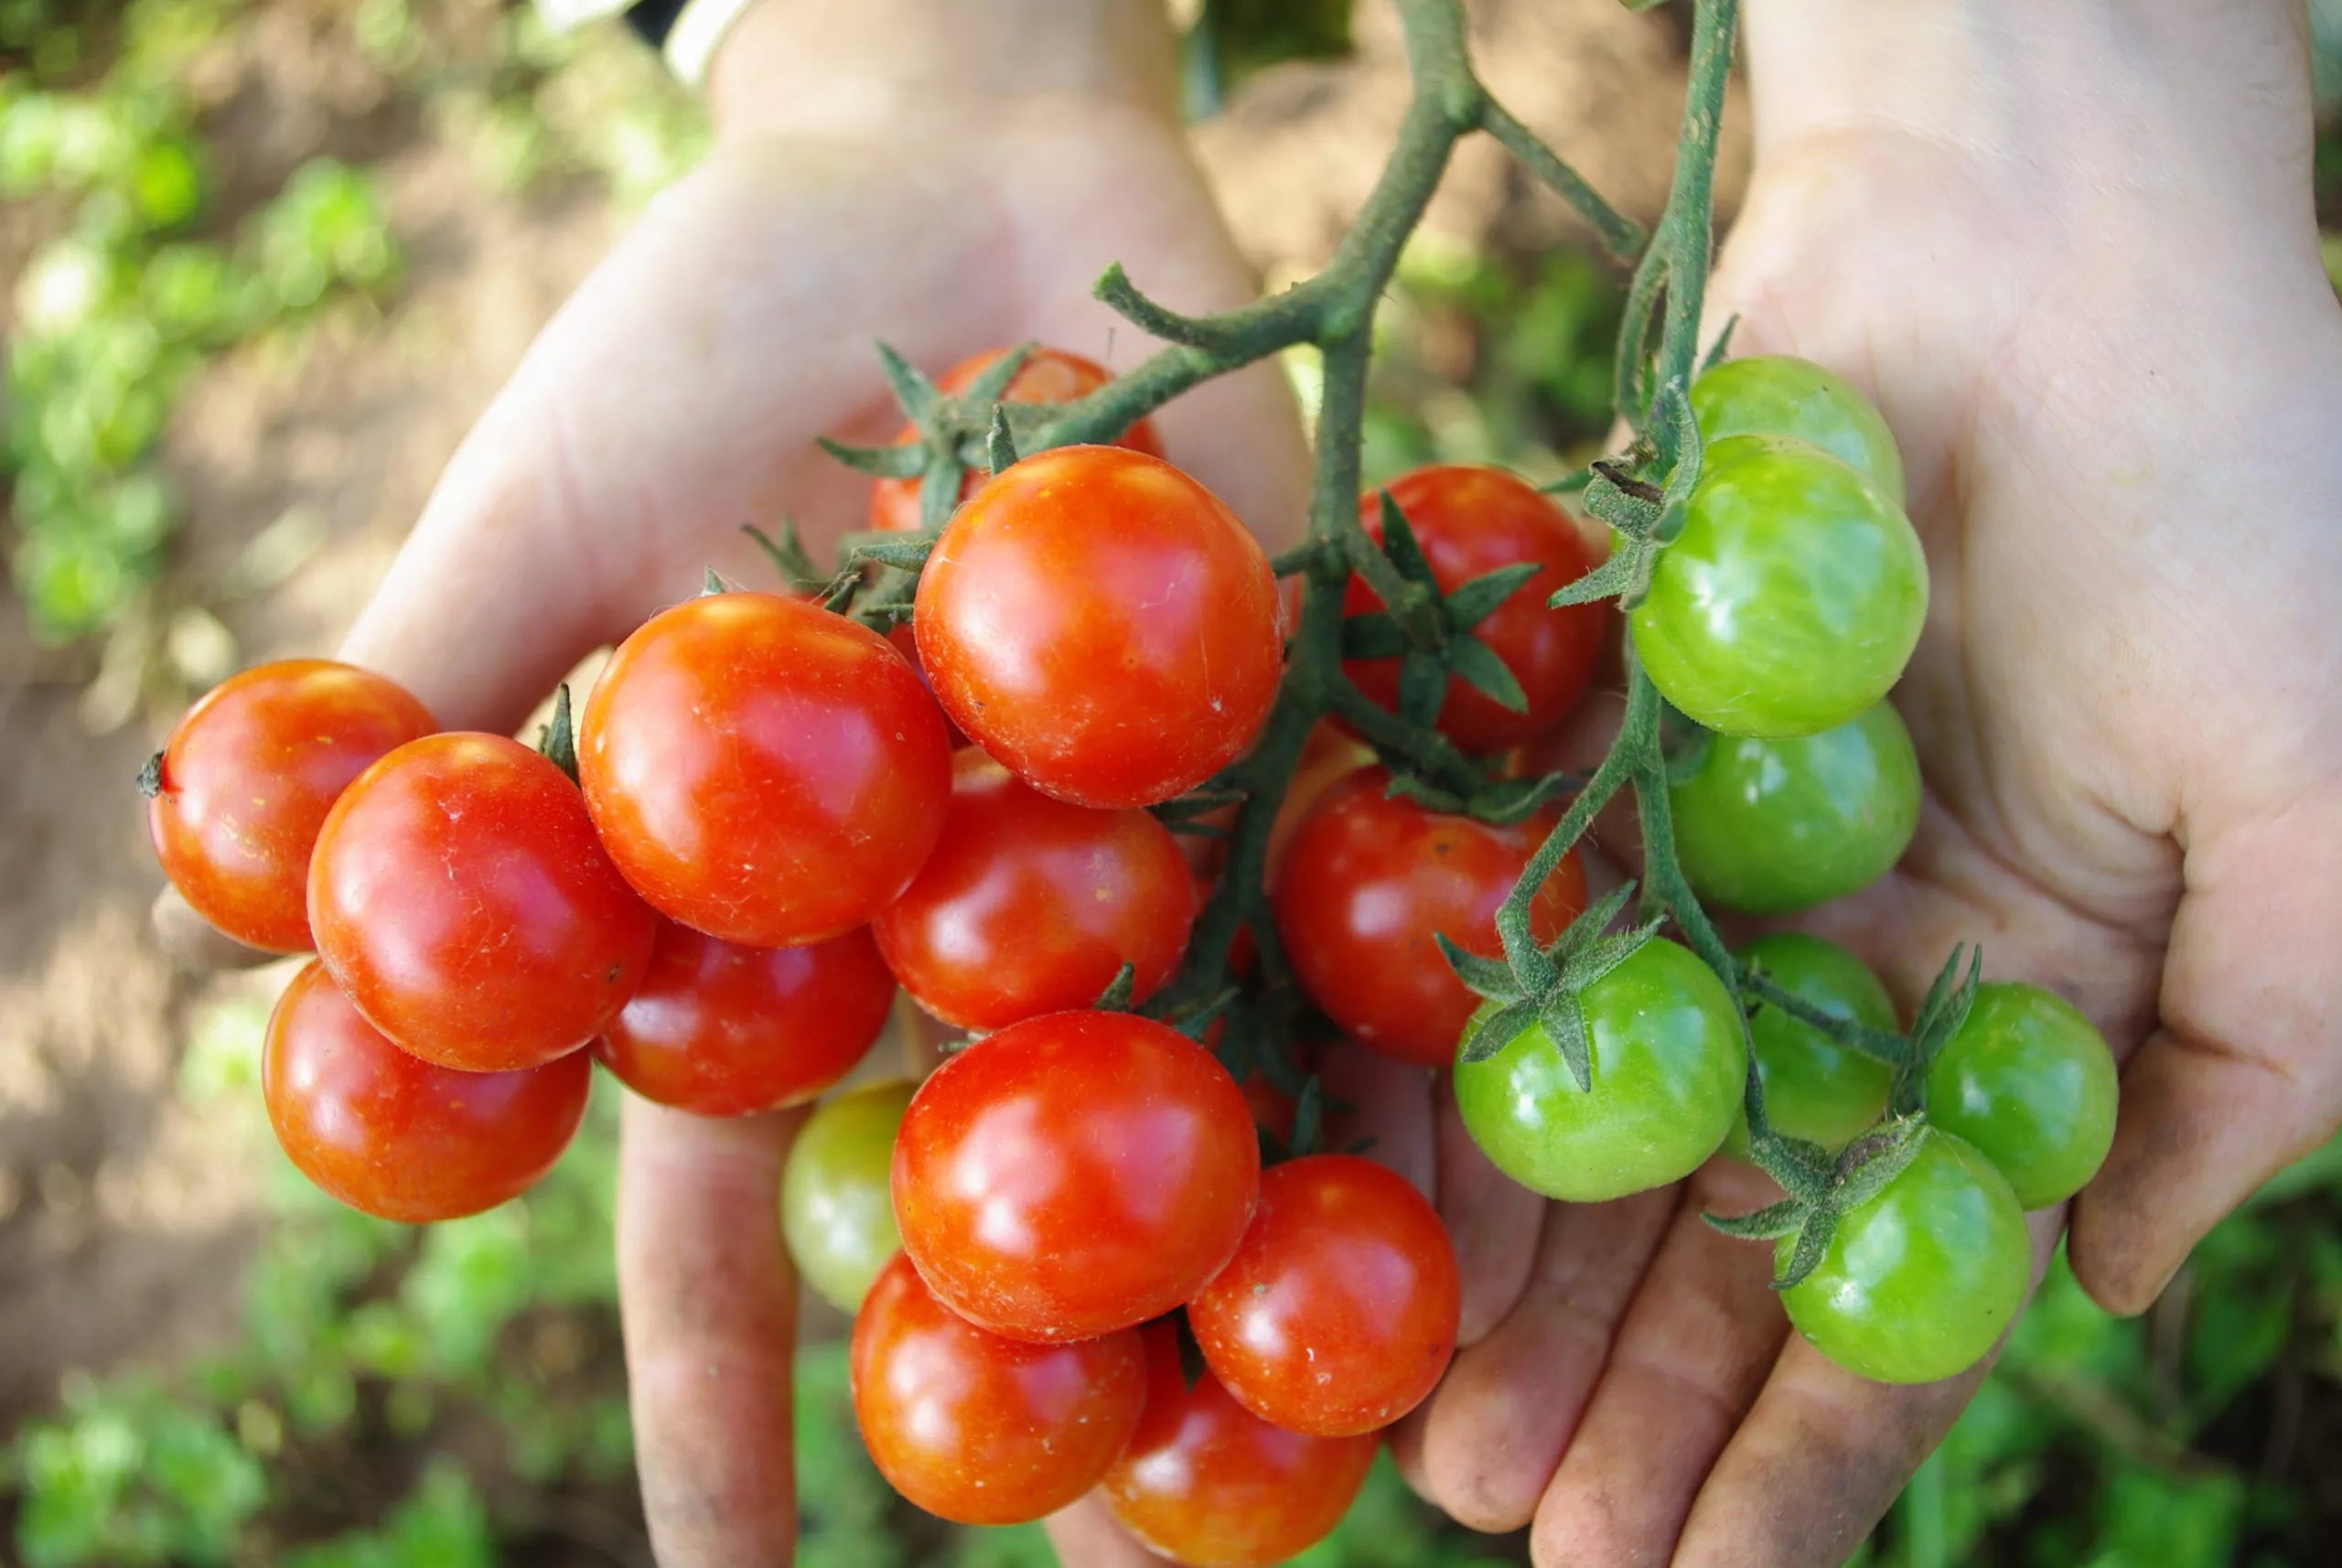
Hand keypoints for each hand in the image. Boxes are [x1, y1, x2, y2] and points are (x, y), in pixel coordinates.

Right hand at [308, 4, 1306, 1560]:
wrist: (937, 169)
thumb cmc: (703, 337)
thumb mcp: (537, 524)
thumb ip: (425, 728)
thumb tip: (232, 936)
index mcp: (783, 928)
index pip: (734, 1199)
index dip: (718, 1381)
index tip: (719, 1564)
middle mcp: (967, 927)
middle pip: (982, 1197)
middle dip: (1001, 1380)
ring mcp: (1141, 848)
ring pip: (1183, 1099)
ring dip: (1225, 1277)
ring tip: (1272, 1476)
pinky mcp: (1293, 738)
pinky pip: (1350, 913)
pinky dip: (1388, 1048)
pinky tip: (1428, 1213)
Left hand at [1389, 2, 2341, 1562]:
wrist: (2042, 245)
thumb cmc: (2235, 498)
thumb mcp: (2319, 819)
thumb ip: (2252, 1068)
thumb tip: (2111, 1289)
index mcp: (2019, 1010)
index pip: (1897, 1281)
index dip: (1802, 1443)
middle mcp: (1844, 964)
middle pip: (1716, 1233)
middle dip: (1627, 1395)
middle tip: (1511, 1529)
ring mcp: (1706, 865)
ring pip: (1592, 1119)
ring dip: (1515, 1278)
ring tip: (1423, 1435)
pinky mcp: (1593, 755)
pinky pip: (1498, 938)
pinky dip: (1438, 1068)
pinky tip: (1371, 1197)